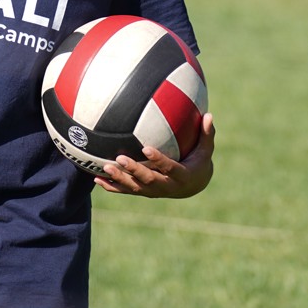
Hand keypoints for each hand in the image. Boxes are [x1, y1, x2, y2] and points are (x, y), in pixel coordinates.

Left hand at [94, 113, 214, 198]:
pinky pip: (126, 191)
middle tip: (120, 158)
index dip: (158, 160)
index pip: (169, 168)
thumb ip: (206, 134)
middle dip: (134, 170)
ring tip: (105, 167)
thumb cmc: (198, 162)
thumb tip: (210, 114)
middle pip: (149, 180)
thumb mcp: (206, 151)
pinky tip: (96, 179)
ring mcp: (154, 192)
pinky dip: (112, 186)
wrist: (193, 187)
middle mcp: (167, 187)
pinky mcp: (144, 192)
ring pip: (135, 188)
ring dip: (119, 179)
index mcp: (182, 176)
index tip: (146, 148)